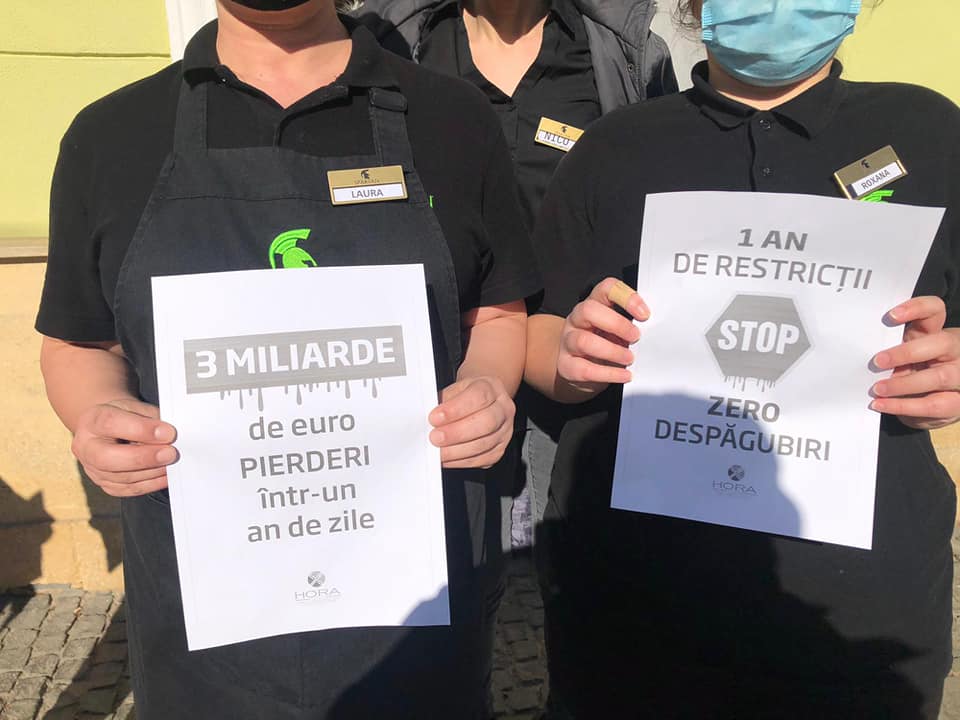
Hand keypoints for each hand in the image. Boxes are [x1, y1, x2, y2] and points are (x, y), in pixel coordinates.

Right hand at [72, 398, 178, 495]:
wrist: (110, 427)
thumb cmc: (126, 415)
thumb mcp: (136, 407)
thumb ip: (151, 419)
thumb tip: (171, 436)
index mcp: (92, 420)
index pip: (112, 424)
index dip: (142, 430)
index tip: (168, 432)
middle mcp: (86, 446)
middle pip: (108, 458)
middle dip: (144, 458)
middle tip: (170, 453)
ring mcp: (92, 469)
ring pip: (122, 477)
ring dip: (152, 471)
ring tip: (172, 463)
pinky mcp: (105, 484)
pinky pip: (128, 489)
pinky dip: (151, 484)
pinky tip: (166, 475)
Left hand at [429, 377, 514, 468]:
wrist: (481, 400)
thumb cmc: (465, 395)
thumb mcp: (454, 390)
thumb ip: (443, 402)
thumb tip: (428, 420)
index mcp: (492, 388)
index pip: (478, 397)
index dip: (455, 409)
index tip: (435, 417)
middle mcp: (503, 409)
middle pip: (486, 422)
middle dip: (457, 433)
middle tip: (435, 437)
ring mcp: (504, 431)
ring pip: (484, 444)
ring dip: (456, 450)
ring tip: (438, 450)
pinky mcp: (499, 450)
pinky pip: (481, 460)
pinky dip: (460, 461)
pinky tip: (447, 458)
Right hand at [557, 277, 649, 393]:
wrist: (580, 369)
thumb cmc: (605, 344)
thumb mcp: (617, 330)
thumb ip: (630, 325)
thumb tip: (652, 330)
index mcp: (593, 304)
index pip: (606, 289)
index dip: (626, 297)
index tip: (644, 314)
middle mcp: (577, 320)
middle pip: (589, 310)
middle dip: (616, 324)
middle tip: (636, 337)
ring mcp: (568, 342)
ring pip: (584, 341)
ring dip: (612, 350)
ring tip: (629, 358)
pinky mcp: (566, 365)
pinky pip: (585, 369)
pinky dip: (608, 373)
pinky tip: (624, 375)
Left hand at [870, 296, 959, 429]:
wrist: (933, 403)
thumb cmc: (912, 372)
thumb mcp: (903, 356)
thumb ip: (890, 349)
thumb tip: (859, 351)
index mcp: (936, 333)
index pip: (935, 310)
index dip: (917, 308)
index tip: (890, 316)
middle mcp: (952, 351)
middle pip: (940, 343)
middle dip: (907, 352)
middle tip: (877, 361)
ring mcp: (958, 376)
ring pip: (937, 377)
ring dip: (903, 384)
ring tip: (877, 389)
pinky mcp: (957, 401)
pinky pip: (932, 405)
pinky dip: (903, 406)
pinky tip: (882, 405)